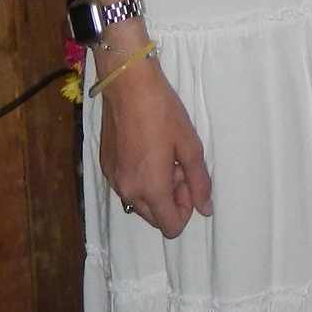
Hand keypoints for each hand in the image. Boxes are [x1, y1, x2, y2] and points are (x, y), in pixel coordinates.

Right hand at [99, 54, 212, 235]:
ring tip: (164, 156)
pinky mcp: (105, 166)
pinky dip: (139, 178)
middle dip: (171, 199)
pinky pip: (127, 186)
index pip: (170, 226)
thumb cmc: (163, 112)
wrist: (127, 84)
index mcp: (150, 189)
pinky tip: (147, 150)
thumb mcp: (189, 145)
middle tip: (178, 166)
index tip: (189, 181)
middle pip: (154, 218)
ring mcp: (113, 180)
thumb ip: (199, 181)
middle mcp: (128, 191)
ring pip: (139, 203)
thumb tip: (206, 210)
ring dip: (155, 189)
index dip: (186, 210)